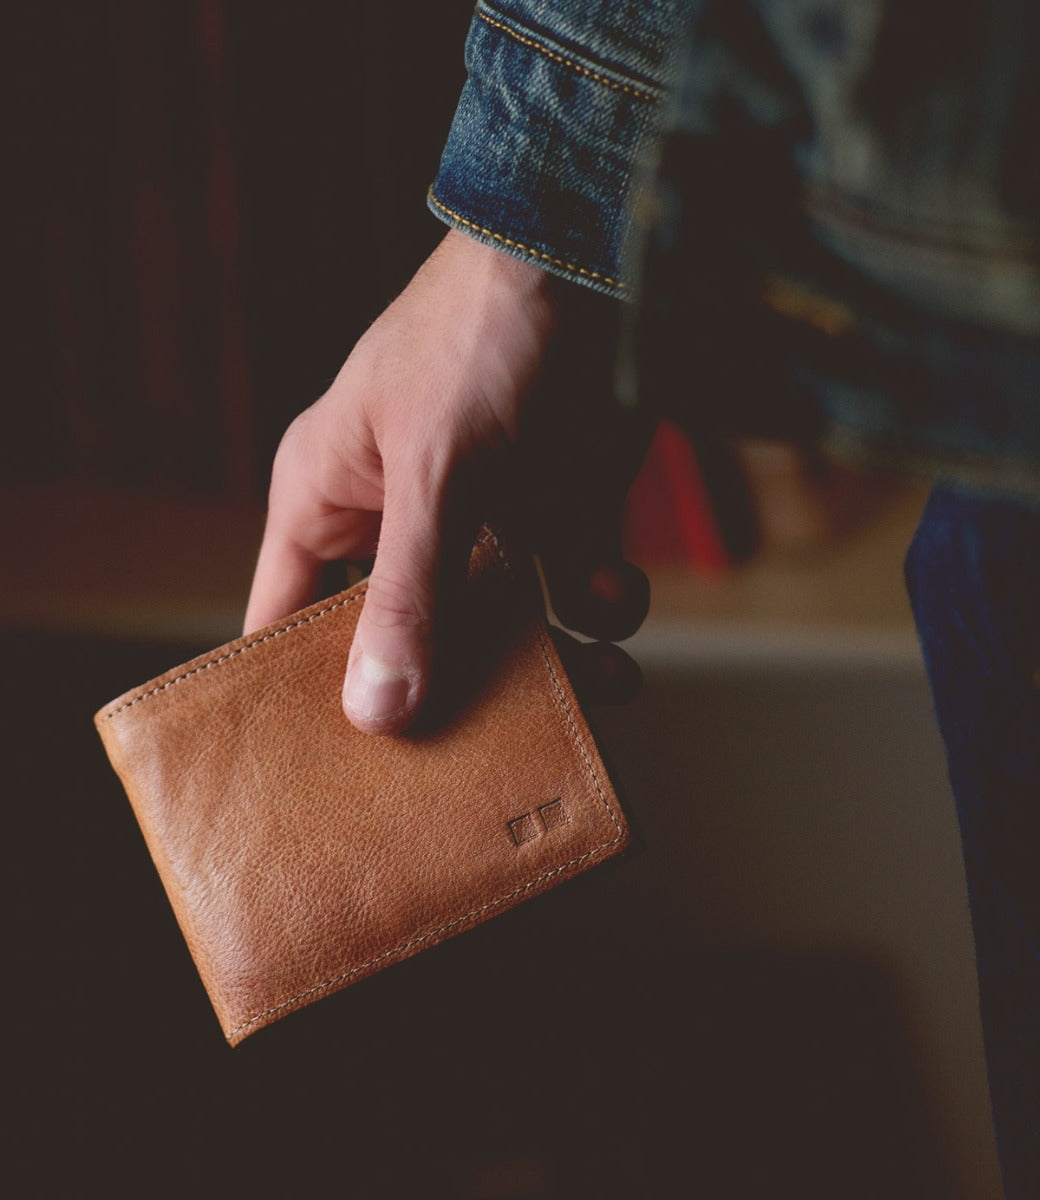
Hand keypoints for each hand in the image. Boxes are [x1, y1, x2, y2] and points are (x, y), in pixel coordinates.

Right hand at [245, 230, 649, 732]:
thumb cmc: (485, 336)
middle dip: (452, 692)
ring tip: (597, 682)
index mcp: (331, 498)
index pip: (285, 618)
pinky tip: (615, 589)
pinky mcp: (559, 507)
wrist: (601, 253)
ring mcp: (484, 516)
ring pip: (504, 626)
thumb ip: (411, 593)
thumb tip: (376, 710)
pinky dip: (601, 601)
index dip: (295, 694)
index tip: (325, 775)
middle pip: (407, 639)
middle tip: (488, 758)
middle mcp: (402, 517)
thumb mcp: (438, 470)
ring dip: (552, 657)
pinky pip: (572, 588)